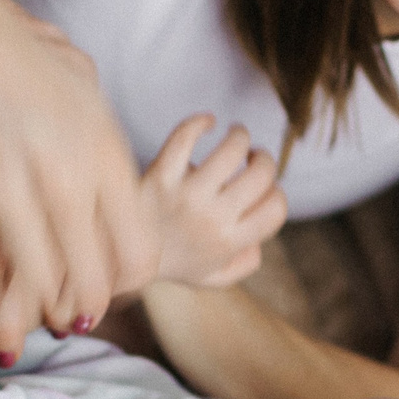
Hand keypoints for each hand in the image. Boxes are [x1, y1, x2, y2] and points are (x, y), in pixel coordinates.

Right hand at [0, 0, 156, 360]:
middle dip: (70, 312)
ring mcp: (8, 187)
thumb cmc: (4, 44)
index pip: (134, 250)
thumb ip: (99, 140)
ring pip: (27, 289)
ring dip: (17, 323)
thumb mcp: (77, 85)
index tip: (98, 293)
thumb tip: (112, 181)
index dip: (118, 284)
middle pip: (86, 281)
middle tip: (56, 324)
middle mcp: (66, 175)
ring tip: (11, 340)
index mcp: (105, 150)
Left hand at [142, 115, 286, 287]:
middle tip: (254, 157)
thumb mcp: (213, 277)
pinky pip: (184, 137)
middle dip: (265, 159)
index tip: (263, 189)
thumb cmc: (171, 262)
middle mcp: (212, 218)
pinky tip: (208, 122)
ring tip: (237, 137)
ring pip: (232, 150)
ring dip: (241, 136)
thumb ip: (245, 263)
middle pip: (261, 175)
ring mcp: (186, 195)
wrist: (121, 260)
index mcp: (229, 241)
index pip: (275, 209)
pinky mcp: (160, 176)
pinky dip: (200, 122)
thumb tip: (261, 239)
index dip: (277, 194)